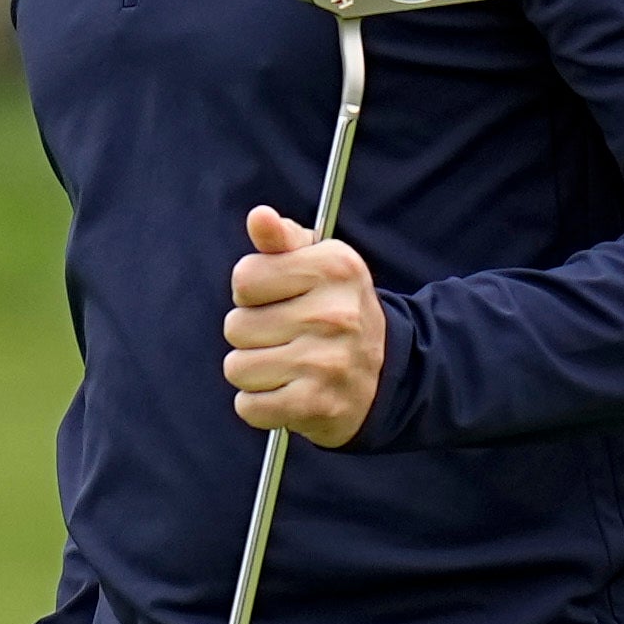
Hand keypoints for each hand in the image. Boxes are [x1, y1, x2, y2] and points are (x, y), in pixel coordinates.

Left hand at [223, 205, 385, 447]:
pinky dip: (258, 405)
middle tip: (285, 335)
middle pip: (235, 326)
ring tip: (285, 364)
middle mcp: (334, 314)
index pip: (244, 278)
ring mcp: (326, 363)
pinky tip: (285, 392)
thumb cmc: (336, 308)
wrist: (388, 374)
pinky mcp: (317, 405)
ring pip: (237, 367)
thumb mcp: (318, 263)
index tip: (277, 297)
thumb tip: (259, 217)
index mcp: (334, 268)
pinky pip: (248, 406)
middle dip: (251, 333)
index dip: (252, 291)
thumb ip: (281, 239)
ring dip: (253, 370)